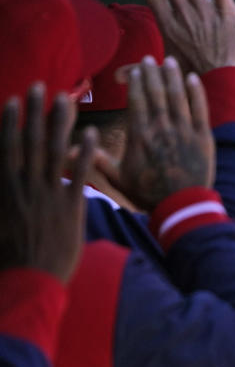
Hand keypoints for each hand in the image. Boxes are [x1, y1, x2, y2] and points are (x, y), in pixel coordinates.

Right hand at [0, 85, 96, 281]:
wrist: (29, 280)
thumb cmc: (10, 256)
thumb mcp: (0, 220)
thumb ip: (4, 195)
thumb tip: (5, 176)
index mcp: (4, 186)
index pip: (7, 146)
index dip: (10, 121)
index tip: (15, 99)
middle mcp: (24, 185)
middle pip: (30, 140)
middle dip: (35, 112)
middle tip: (41, 86)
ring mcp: (48, 194)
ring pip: (54, 151)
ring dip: (60, 123)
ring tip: (66, 100)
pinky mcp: (70, 206)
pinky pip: (79, 174)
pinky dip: (85, 153)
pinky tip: (93, 133)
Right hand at [101, 56, 213, 211]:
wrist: (181, 206)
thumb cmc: (148, 194)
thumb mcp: (119, 179)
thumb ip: (99, 161)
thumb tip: (70, 151)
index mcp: (139, 135)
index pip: (136, 100)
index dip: (135, 81)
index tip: (134, 70)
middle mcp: (160, 129)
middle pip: (156, 93)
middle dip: (152, 73)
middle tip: (150, 59)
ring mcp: (183, 131)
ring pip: (177, 96)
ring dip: (173, 76)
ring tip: (170, 62)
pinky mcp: (203, 137)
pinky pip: (200, 109)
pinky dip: (196, 92)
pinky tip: (192, 78)